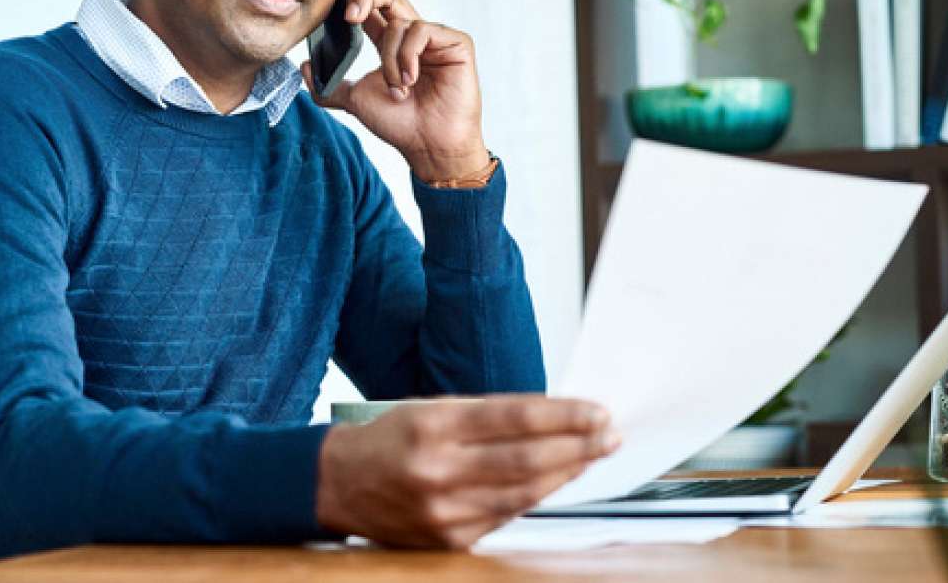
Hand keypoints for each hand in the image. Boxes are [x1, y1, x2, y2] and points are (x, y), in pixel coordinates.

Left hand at [301, 0, 487, 182]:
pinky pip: (422, 31)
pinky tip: (411, 80)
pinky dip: (408, 57)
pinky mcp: (456, 43)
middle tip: (350, 17)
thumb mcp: (356, 101)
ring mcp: (436, 38)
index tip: (340, 14)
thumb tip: (303, 67)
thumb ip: (329, 85)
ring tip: (398, 89)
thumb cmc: (400, 124)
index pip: (372, 8)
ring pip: (399, 24)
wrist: (429, 147)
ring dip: (389, 59)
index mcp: (390, 44)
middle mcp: (412, 36)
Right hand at [314, 395, 620, 549]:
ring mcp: (443, 510)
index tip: (598, 411)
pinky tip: (556, 481)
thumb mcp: (430, 409)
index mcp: (432, 426)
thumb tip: (554, 419)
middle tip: (610, 434)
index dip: (564, 415)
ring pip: (523, 492)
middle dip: (578, 445)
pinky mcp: (448, 539)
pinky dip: (535, 496)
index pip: (515, 418)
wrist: (338, 484)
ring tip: (593, 455)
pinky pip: (506, 516)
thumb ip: (487, 416)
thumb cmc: (389, 439)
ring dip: (567, 473)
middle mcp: (438, 470)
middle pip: (527, 459)